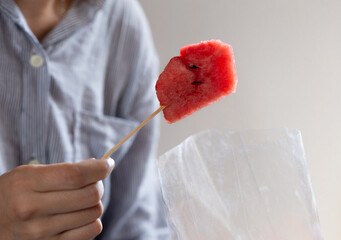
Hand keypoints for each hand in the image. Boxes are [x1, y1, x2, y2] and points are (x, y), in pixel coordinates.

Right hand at [0, 158, 114, 239]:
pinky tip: (80, 215)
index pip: (75, 176)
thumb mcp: (29, 174)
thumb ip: (64, 170)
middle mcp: (32, 209)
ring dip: (94, 202)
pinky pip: (91, 231)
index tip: (108, 163)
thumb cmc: (15, 193)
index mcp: (25, 183)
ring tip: (81, 199)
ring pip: (94, 212)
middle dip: (98, 184)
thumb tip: (100, 166)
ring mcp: (40, 233)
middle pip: (89, 195)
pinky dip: (92, 220)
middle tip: (93, 181)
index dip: (99, 168)